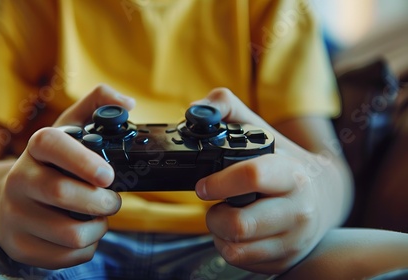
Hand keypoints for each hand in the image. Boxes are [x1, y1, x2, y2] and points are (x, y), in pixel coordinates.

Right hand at [0, 84, 134, 267]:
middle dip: (102, 201)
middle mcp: (18, 180)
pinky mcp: (19, 247)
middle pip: (62, 193)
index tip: (108, 175)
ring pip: (71, 234)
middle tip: (112, 200)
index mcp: (34, 150)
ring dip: (98, 227)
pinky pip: (67, 257)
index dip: (82, 160)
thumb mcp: (69, 130)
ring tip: (98, 216)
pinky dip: (87, 247)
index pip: (51, 144)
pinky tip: (83, 232)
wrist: (7, 200)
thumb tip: (128, 103)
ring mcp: (14, 216)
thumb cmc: (50, 164)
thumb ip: (98, 105)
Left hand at [194, 88, 350, 273]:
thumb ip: (228, 109)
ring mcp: (293, 240)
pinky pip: (240, 261)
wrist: (326, 196)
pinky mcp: (285, 260)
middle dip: (215, 214)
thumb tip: (196, 110)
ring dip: (219, 231)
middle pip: (239, 224)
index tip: (204, 184)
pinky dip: (228, 247)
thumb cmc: (285, 162)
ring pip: (235, 248)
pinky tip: (236, 232)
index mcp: (292, 174)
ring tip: (226, 214)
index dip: (220, 182)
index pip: (253, 176)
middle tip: (216, 202)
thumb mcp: (262, 130)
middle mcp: (298, 211)